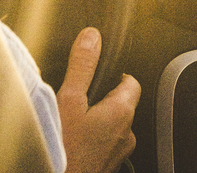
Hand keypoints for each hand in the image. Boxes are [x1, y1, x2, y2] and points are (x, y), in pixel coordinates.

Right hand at [57, 28, 139, 172]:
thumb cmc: (64, 150)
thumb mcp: (68, 100)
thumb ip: (82, 66)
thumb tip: (91, 37)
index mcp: (122, 112)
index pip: (132, 82)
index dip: (116, 75)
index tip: (99, 75)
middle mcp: (126, 134)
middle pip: (121, 105)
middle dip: (102, 99)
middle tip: (79, 99)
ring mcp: (118, 153)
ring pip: (112, 127)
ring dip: (97, 121)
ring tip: (74, 121)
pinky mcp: (107, 166)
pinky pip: (104, 144)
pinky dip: (92, 139)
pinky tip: (73, 140)